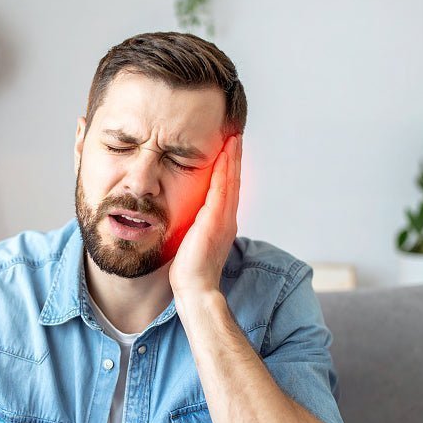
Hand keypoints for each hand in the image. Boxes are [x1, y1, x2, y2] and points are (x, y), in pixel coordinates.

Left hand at [169, 134, 241, 305]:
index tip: (228, 147)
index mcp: (223, 222)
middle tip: (235, 133)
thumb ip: (195, 225)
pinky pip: (221, 189)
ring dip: (232, 157)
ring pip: (230, 180)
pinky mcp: (216, 221)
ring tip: (233, 136)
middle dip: (234, 156)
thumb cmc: (189, 271)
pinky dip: (224, 170)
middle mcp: (228, 218)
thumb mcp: (193, 241)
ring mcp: (224, 219)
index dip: (229, 167)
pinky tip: (224, 154)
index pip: (227, 188)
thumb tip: (187, 216)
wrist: (195, 289)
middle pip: (233, 179)